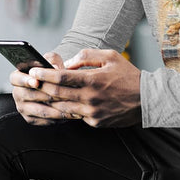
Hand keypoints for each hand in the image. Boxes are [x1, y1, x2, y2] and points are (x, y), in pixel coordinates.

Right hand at [11, 51, 67, 124]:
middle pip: (28, 95)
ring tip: (70, 106)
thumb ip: (52, 60)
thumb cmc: (53, 73)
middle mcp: (17, 93)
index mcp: (18, 77)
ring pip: (39, 110)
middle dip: (46, 95)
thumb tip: (54, 67)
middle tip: (62, 95)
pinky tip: (69, 114)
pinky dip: (57, 118)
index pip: (15, 78)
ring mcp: (23, 107)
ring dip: (55, 108)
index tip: (36, 82)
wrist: (58, 89)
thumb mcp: (53, 62)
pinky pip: (44, 120)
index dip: (25, 80)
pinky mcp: (31, 119)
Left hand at [25, 48, 141, 127]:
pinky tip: (62, 104)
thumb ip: (87, 56)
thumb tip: (68, 63)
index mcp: (92, 79)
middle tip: (32, 83)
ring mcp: (92, 112)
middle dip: (42, 88)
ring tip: (42, 95)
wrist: (147, 100)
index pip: (60, 77)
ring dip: (51, 102)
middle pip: (57, 94)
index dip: (44, 74)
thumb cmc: (129, 75)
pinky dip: (68, 110)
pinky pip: (76, 116)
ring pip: (63, 108)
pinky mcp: (96, 122)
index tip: (33, 71)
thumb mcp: (110, 57)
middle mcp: (90, 97)